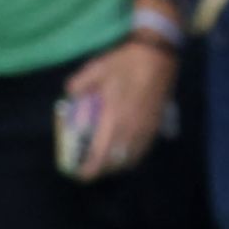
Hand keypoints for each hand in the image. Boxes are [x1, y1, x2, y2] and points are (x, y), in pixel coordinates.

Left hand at [64, 40, 177, 179]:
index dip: (91, 168)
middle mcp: (131, 128)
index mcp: (114, 118)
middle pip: (117, 160)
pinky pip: (144, 147)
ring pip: (133, 157)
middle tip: (91, 168)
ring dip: (119, 164)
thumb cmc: (127, 61)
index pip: (101, 153)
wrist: (158, 54)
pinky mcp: (156, 122)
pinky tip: (127, 151)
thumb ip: (79, 84)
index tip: (80, 174)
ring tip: (108, 162)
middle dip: (103, 169)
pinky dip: (133, 155)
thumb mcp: (97, 68)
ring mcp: (146, 126)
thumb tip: (70, 95)